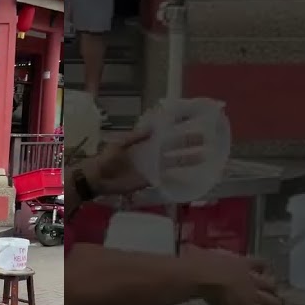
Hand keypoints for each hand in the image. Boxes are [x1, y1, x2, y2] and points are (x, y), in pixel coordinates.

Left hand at [81, 120, 206, 196]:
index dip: (177, 130)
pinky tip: (191, 177)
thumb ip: (135, 137)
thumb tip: (153, 128)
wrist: (98, 178)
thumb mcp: (120, 144)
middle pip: (174, 148)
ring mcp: (153, 168)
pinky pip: (166, 179)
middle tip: (206, 139)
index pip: (165, 134)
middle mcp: (152, 154)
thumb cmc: (106, 159)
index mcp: (145, 143)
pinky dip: (177, 178)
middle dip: (189, 143)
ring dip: (188, 160)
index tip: (193, 123)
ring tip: (205, 157)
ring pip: (174, 162)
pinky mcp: (150, 181)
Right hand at [181, 245, 280, 304]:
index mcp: (241, 263)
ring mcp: (251, 294)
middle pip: (271, 285)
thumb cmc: (196, 263)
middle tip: (270, 299)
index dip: (264, 269)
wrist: (200, 275)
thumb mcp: (200, 253)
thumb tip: (188, 249)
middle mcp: (251, 278)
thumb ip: (198, 252)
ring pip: (272, 302)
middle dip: (272, 292)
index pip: (260, 263)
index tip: (264, 274)